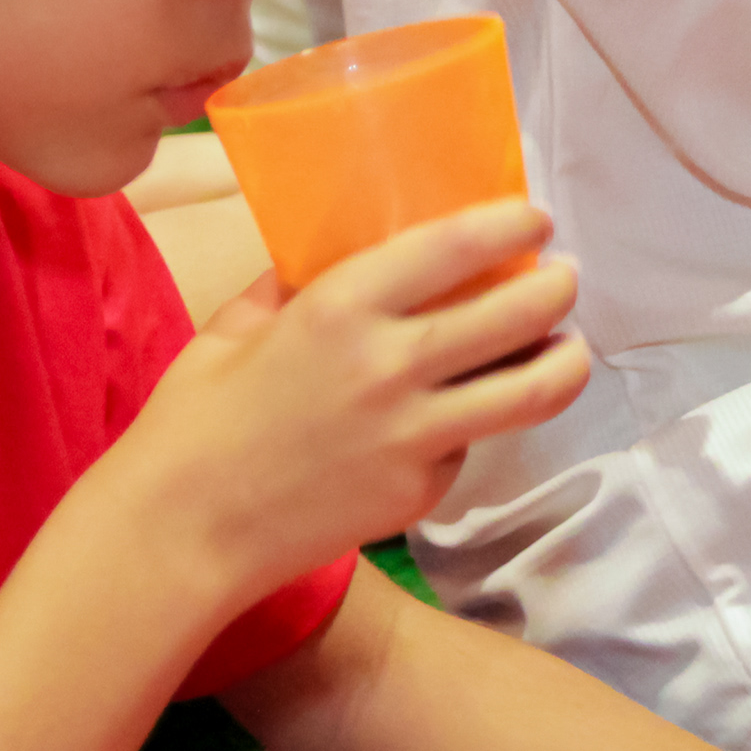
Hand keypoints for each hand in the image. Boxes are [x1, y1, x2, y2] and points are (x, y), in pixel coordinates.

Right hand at [123, 201, 590, 584]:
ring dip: (566, 361)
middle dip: (559, 288)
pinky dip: (476, 428)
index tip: (534, 219)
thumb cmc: (194, 420)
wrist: (182, 530)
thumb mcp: (237, 326)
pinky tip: (460, 419)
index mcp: (342, 307)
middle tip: (564, 278)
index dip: (513, 226)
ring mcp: (415, 436)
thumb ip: (294, 283)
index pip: (458, 245)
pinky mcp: (420, 492)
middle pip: (520, 313)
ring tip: (569, 347)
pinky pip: (470, 446)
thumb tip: (333, 252)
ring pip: (532, 391)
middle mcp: (392, 366)